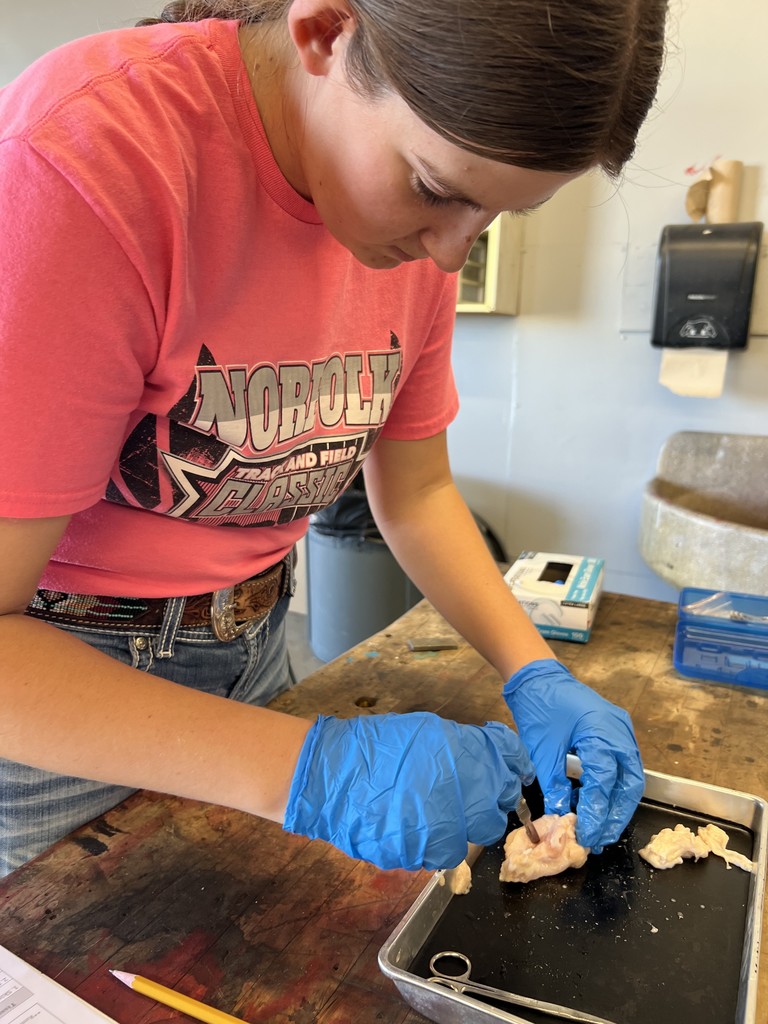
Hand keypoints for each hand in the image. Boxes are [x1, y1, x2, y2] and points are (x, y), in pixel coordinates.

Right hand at [283, 713, 533, 870]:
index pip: (510, 770)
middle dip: (485, 808)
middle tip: (467, 797)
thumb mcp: (431, 732)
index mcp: (466, 765)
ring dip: (456, 831)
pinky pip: (434, 855)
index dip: (511, 771)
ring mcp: (437, 835)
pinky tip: (411, 824)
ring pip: (465, 844)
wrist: (332, 773)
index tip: (506, 773)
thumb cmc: (381, 745)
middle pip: (494, 818)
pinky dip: (429, 843)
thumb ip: (468, 748)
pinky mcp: (415, 857)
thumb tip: (495, 758)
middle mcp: (460, 803)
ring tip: (432, 813)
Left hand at [503, 659, 643, 852]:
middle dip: (616, 815)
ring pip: (630, 777)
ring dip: (617, 805)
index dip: (597, 812)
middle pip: (629, 784)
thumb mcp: (542, 750)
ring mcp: (622, 730)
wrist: (538, 676)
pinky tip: (597, 804)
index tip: (586, 835)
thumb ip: (555, 785)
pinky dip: (613, 788)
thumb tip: (563, 817)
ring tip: (600, 828)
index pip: (605, 781)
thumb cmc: (539, 708)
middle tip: (599, 838)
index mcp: (601, 731)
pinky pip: (622, 766)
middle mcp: (620, 731)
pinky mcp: (617, 732)